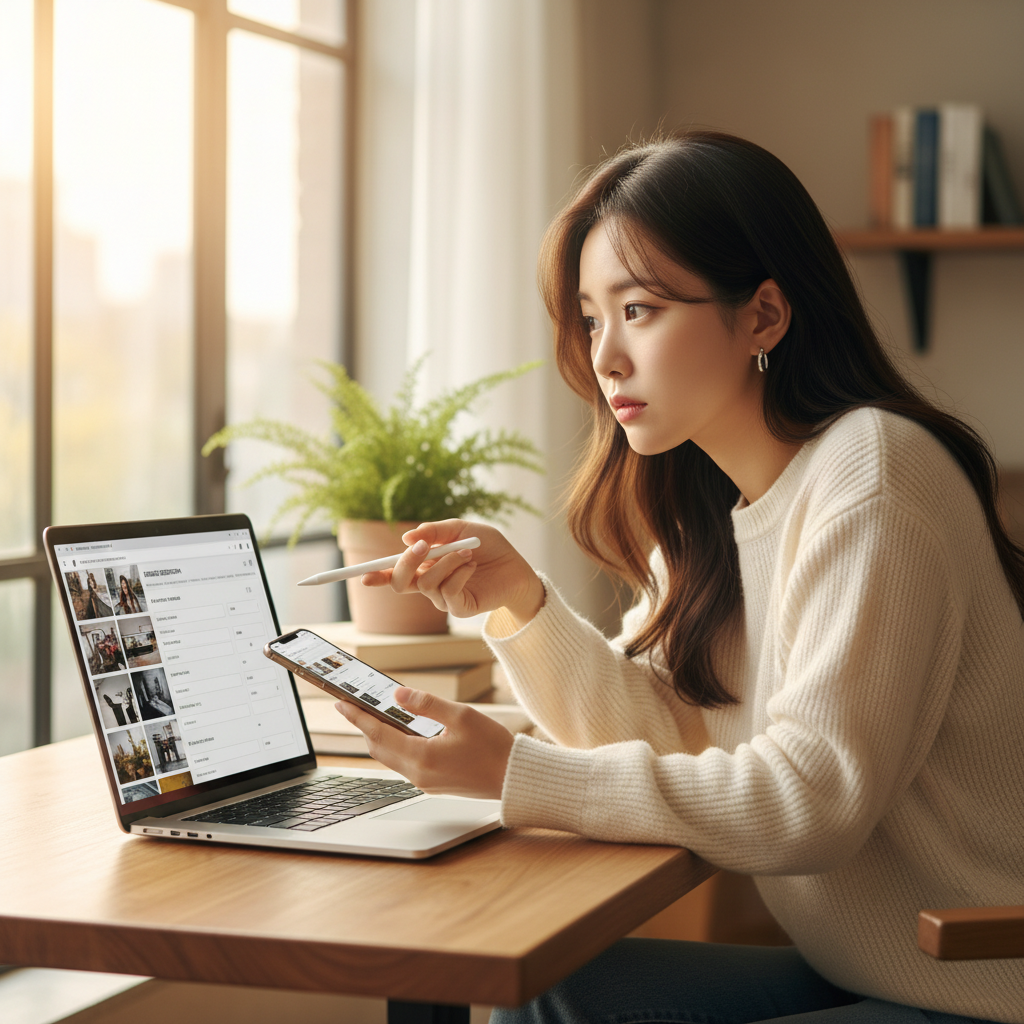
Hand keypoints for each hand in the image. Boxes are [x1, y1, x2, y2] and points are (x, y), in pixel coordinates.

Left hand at [335, 688, 513, 799]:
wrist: (514, 779)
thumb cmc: (493, 748)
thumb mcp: (462, 716)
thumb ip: (427, 704)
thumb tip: (398, 695)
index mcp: (421, 756)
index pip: (378, 733)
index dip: (357, 716)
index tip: (341, 703)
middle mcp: (418, 774)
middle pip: (379, 748)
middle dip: (364, 726)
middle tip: (354, 706)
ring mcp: (424, 782)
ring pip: (390, 757)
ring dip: (380, 737)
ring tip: (375, 715)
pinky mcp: (433, 784)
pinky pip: (404, 764)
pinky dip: (396, 746)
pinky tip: (402, 732)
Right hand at [359, 520, 543, 628]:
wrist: (516, 565)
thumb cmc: (488, 546)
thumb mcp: (460, 529)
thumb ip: (434, 532)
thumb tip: (406, 538)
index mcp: (425, 564)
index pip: (394, 572)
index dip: (377, 575)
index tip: (362, 575)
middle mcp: (429, 583)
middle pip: (401, 582)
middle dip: (405, 563)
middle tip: (422, 547)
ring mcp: (443, 598)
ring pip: (427, 583)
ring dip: (445, 562)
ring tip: (467, 552)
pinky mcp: (459, 608)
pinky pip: (448, 592)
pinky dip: (459, 574)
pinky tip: (472, 566)